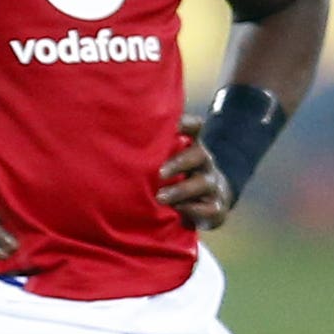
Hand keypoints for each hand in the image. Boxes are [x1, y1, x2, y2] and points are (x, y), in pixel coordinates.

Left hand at [157, 114, 233, 229]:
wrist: (206, 204)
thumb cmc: (173, 177)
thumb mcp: (162, 160)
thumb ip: (150, 149)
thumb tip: (117, 136)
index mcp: (190, 146)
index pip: (194, 128)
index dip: (186, 123)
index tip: (174, 124)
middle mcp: (203, 162)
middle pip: (198, 155)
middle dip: (179, 163)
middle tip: (160, 173)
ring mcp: (212, 184)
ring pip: (202, 183)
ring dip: (180, 190)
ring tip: (160, 197)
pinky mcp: (216, 207)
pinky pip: (211, 208)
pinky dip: (194, 210)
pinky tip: (178, 211)